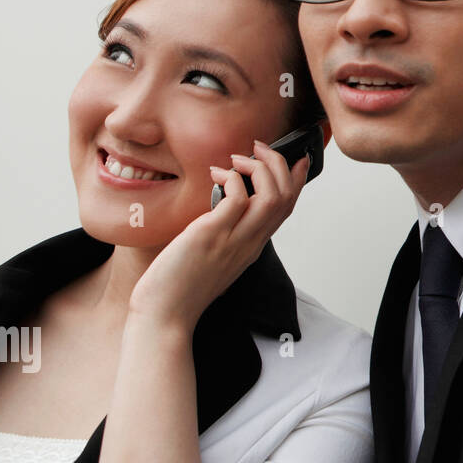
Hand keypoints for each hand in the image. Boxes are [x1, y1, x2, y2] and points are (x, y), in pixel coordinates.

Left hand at [129, 140, 311, 332]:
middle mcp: (251, 242)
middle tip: (259, 147)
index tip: (297, 159)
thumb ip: (224, 234)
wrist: (165, 315)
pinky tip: (215, 174)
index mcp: (253, 246)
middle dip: (279, 164)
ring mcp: (234, 239)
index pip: (287, 209)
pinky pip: (237, 197)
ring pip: (272, 196)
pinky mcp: (212, 235)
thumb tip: (218, 206)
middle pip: (286, 197)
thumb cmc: (181, 287)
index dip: (297, 180)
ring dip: (260, 168)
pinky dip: (232, 178)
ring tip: (238, 158)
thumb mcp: (214, 257)